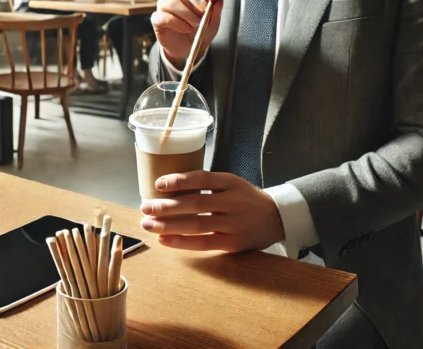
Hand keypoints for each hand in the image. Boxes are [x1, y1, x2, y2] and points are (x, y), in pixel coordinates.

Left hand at [139, 171, 284, 252]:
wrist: (277, 218)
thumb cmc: (245, 199)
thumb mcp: (231, 184)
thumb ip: (207, 185)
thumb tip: (168, 188)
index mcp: (231, 182)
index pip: (202, 179)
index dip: (179, 181)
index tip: (158, 184)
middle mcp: (233, 202)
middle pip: (195, 204)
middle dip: (166, 206)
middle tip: (145, 207)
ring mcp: (234, 224)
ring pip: (196, 225)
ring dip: (168, 226)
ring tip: (148, 224)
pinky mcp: (233, 243)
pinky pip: (203, 243)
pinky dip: (181, 242)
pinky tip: (164, 240)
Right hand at [150, 0, 223, 68]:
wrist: (189, 48)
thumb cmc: (201, 31)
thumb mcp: (213, 22)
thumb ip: (216, 8)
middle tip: (204, 11)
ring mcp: (164, 5)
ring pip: (172, 1)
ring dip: (187, 13)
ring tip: (196, 24)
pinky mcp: (156, 18)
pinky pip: (163, 16)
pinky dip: (177, 23)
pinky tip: (186, 29)